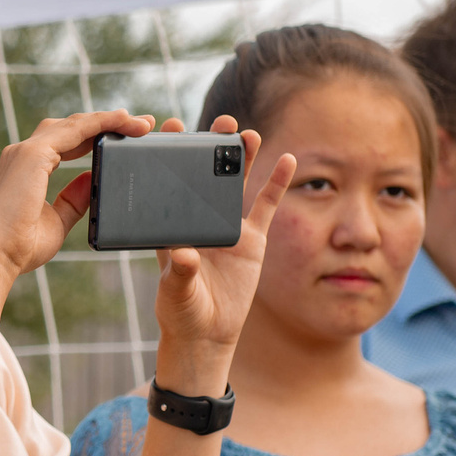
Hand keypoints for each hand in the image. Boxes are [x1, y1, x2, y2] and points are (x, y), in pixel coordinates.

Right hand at [0, 109, 158, 287]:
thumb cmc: (18, 247)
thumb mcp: (57, 222)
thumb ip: (73, 200)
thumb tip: (92, 180)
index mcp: (27, 168)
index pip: (67, 142)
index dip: (96, 136)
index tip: (125, 137)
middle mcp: (24, 153)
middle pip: (73, 128)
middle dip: (108, 123)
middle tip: (143, 125)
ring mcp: (27, 151)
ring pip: (76, 124)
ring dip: (109, 120)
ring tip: (142, 123)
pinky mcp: (33, 154)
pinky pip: (75, 129)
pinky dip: (101, 122)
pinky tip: (123, 121)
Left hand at [148, 118, 294, 390]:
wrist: (207, 334)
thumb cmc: (181, 311)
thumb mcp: (176, 292)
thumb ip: (181, 273)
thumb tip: (185, 254)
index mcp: (171, 226)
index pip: (169, 184)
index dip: (169, 156)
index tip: (170, 130)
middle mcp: (199, 220)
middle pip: (204, 175)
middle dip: (210, 147)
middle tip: (218, 122)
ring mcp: (227, 226)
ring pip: (235, 184)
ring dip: (241, 158)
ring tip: (246, 132)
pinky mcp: (252, 239)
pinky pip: (266, 206)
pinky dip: (277, 183)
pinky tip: (286, 159)